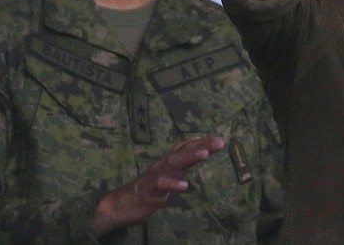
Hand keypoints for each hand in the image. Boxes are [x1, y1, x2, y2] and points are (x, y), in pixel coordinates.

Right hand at [91, 136, 224, 236]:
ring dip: (189, 158)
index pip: (187, 147)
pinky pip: (161, 187)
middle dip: (202, 145)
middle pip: (184, 151)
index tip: (221, 140)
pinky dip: (172, 185)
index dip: (203, 142)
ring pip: (173, 164)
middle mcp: (163, 165)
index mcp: (169, 161)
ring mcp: (156, 177)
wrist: (122, 203)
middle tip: (219, 142)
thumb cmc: (150, 186)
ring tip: (204, 154)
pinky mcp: (149, 192)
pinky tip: (184, 185)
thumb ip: (182, 161)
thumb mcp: (169, 173)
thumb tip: (200, 149)